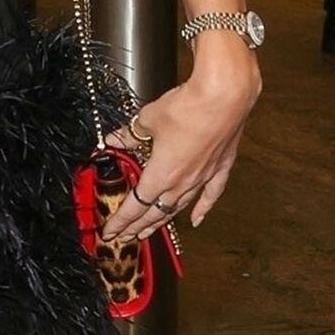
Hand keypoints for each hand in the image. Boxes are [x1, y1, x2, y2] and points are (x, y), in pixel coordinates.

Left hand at [100, 42, 259, 241]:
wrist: (224, 97)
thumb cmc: (185, 107)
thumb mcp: (148, 120)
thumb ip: (130, 135)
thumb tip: (113, 140)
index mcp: (162, 174)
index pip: (136, 204)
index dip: (121, 220)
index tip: (110, 232)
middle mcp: (183, 182)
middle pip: (156, 211)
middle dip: (138, 226)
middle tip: (125, 237)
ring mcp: (204, 177)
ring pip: (179, 206)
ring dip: (162, 219)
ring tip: (149, 231)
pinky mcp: (220, 167)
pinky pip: (210, 194)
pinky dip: (201, 208)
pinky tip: (196, 220)